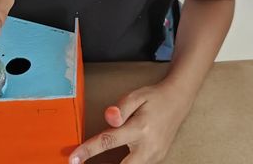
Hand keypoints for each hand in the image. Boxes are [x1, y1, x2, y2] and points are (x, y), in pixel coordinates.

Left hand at [70, 81, 191, 163]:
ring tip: (98, 159)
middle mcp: (148, 147)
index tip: (74, 158)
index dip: (89, 150)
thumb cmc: (154, 98)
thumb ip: (121, 108)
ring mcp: (154, 156)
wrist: (178, 101)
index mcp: (140, 128)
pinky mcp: (156, 160)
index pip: (109, 141)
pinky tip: (121, 157)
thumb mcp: (136, 95)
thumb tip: (109, 118)